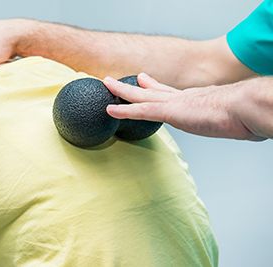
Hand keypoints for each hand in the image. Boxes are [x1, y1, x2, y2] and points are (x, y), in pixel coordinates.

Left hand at [103, 73, 266, 140]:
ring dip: (122, 91)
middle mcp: (180, 98)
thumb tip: (239, 126)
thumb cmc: (243, 115)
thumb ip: (226, 119)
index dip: (153, 86)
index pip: (168, 92)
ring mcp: (173, 104)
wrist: (245, 108)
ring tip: (107, 84)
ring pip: (141, 96)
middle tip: (117, 79)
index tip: (143, 81)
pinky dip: (124, 110)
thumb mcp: (231, 118)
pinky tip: (110, 109)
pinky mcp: (169, 112)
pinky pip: (140, 111)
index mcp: (194, 100)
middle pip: (151, 91)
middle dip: (134, 85)